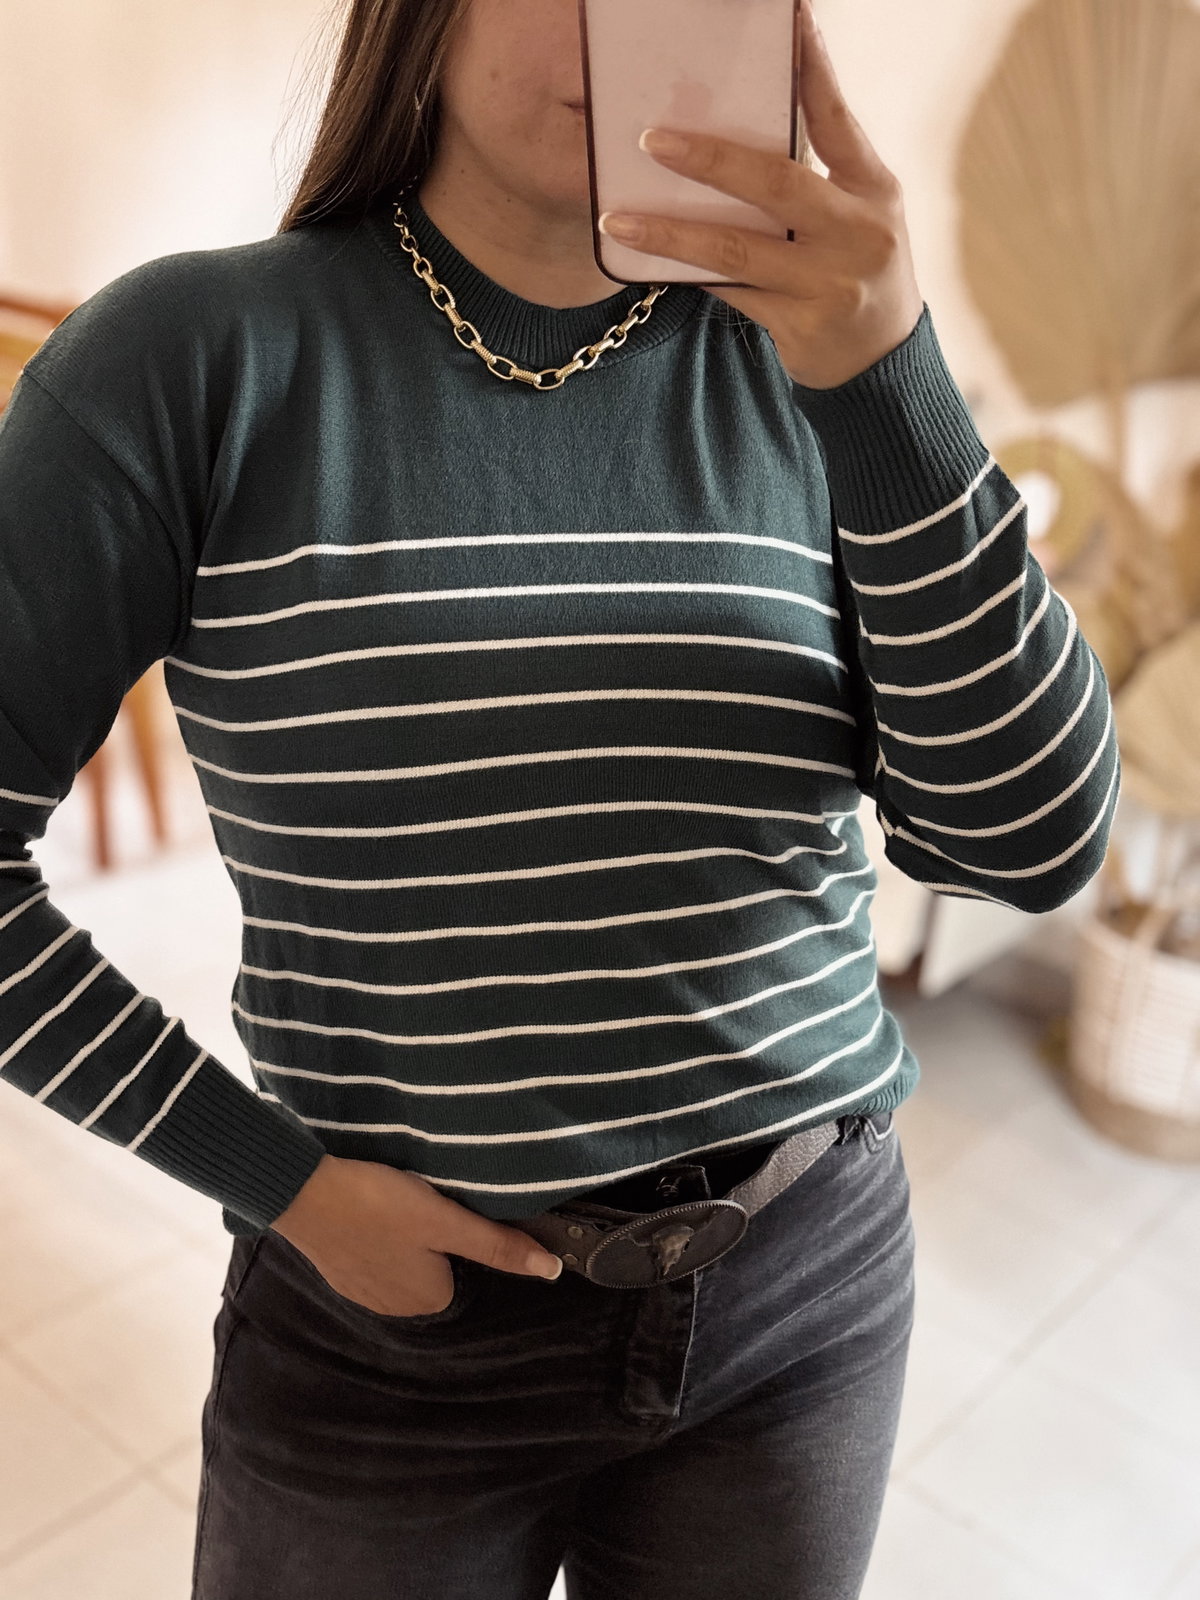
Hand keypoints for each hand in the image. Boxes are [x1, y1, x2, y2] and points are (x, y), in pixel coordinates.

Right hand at [270, 1154, 562, 1316]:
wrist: (301, 1193)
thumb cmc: (378, 1205)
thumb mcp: (446, 1222)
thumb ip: (498, 1245)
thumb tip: (552, 1269)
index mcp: (429, 1300)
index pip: (466, 1265)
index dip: (458, 1232)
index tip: (443, 1206)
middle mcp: (396, 1307)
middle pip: (433, 1264)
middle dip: (429, 1234)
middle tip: (414, 1199)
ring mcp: (362, 1292)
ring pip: (400, 1259)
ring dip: (399, 1233)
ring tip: (388, 1201)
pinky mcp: (337, 1270)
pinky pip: (371, 1253)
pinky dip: (371, 1232)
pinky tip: (365, 1208)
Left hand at [598, 0, 924, 389]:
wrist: (881, 361)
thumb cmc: (858, 270)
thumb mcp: (858, 212)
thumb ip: (817, 172)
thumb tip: (742, 126)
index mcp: (873, 188)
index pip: (836, 118)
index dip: (812, 66)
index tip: (791, 15)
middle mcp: (856, 232)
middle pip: (775, 183)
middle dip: (710, 159)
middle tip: (652, 140)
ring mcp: (828, 283)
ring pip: (736, 252)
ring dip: (671, 235)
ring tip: (618, 220)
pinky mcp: (800, 325)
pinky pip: (730, 294)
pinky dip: (690, 276)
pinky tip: (651, 263)